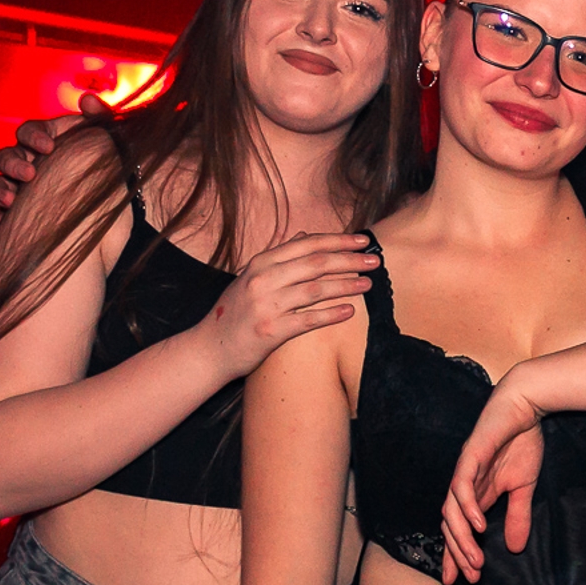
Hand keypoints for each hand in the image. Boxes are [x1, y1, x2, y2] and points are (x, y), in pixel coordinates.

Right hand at [0, 91, 110, 220]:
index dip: (33, 136)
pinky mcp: (21, 210)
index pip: (27, 131)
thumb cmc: (102, 156)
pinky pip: (1, 213)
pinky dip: (0, 216)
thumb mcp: (104, 135)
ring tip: (10, 202)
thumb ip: (99, 115)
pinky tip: (4, 222)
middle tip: (30, 174)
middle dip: (13, 164)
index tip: (49, 146)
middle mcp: (26, 160)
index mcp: (41, 139)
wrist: (112, 190)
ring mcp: (20, 186)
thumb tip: (88, 99)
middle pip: (5, 157)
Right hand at [196, 232, 377, 380]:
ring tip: (369, 284)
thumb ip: (279, 257)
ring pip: (316, 289)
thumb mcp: (251, 277)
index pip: (307, 244)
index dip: (338, 240)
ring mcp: (267, 305)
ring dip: (347, 285)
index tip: (363, 240)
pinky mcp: (271, 331)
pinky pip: (308, 320)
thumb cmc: (235, 313)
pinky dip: (331, 314)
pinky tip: (350, 311)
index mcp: (260, 263)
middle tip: (375, 261)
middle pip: (316, 264)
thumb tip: (306, 235)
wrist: (210, 349)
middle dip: (350, 260)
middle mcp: (263, 280)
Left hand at [438, 369, 547, 584]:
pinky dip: (468, 507)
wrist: (524, 406)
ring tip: (474, 559)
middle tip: (470, 576)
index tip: (460, 580)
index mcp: (474, 493)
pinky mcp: (470, 456)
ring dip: (462, 537)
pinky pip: (462, 487)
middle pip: (451, 526)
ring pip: (452, 511)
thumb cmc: (522, 441)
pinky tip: (478, 525)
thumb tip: (516, 548)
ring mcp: (463, 471)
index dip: (456, 554)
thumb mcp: (524, 487)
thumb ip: (518, 515)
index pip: (459, 529)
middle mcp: (463, 485)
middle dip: (458, 553)